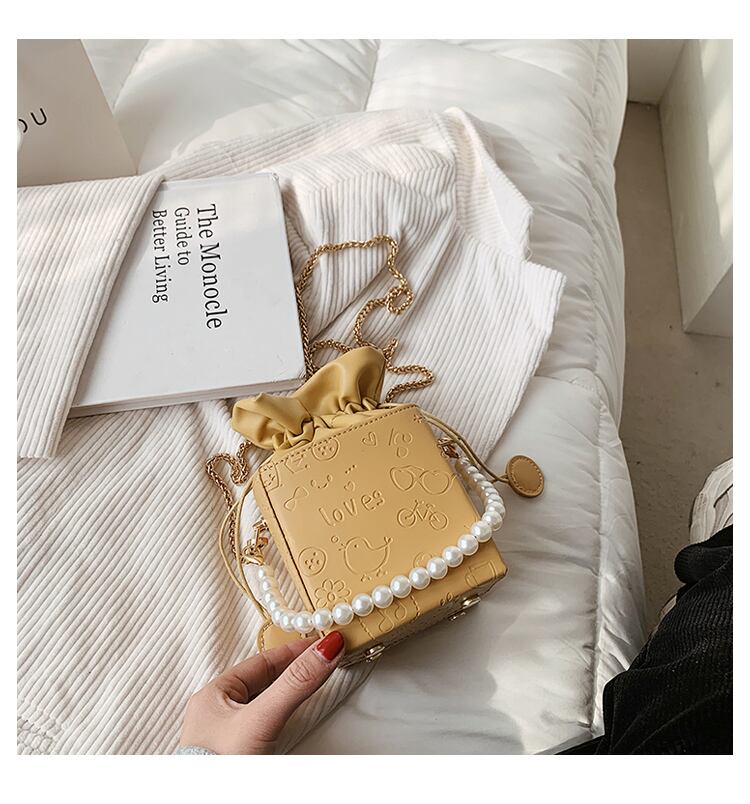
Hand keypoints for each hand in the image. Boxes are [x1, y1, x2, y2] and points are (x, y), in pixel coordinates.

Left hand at [178, 631, 344, 753]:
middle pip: (263, 681)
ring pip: (263, 703)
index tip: (320, 644)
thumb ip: (295, 683)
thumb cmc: (219, 768)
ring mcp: (224, 737)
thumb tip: (323, 651)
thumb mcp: (262, 718)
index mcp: (213, 694)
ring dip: (287, 693)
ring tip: (309, 682)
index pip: (262, 661)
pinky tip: (288, 720)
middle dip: (292, 670)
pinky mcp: (236, 757)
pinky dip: (281, 715)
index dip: (293, 651)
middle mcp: (216, 714)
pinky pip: (263, 726)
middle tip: (319, 659)